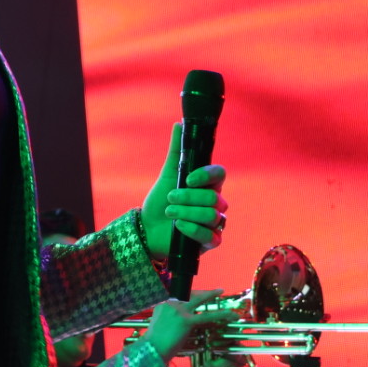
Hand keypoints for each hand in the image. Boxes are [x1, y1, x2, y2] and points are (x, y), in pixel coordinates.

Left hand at [141, 123, 226, 259]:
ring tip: (169, 211)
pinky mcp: (209, 242)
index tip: (188, 178)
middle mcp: (215, 203)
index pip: (219, 175)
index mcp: (207, 185)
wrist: (147, 228)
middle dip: (187, 197)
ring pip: (211, 215)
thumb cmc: (160, 200)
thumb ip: (176, 151)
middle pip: (214, 198)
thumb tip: (179, 124)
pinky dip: (192, 229)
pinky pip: (211, 236)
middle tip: (170, 197)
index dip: (206, 175)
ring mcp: (215, 223)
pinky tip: (178, 225)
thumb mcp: (167, 174)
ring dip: (185, 212)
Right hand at [142, 291, 223, 360]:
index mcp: (163, 303)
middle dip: (203, 292)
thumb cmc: (154, 342)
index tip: (199, 294)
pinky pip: (207, 316)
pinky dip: (220, 314)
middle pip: (190, 294)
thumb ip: (168, 318)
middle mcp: (170, 303)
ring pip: (200, 300)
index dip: (191, 294)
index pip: (180, 294)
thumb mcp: (158, 324)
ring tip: (222, 292)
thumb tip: (177, 320)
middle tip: (215, 291)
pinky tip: (229, 314)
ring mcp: (178, 311)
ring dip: (212, 295)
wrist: (151, 349)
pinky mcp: (186, 320)